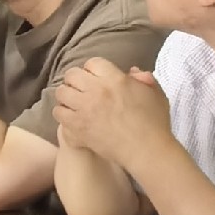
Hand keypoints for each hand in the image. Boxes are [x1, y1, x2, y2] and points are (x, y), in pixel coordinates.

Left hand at [52, 59, 171, 167]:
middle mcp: (96, 92)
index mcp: (115, 80)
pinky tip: (73, 120)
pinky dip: (64, 116)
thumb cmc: (155, 123)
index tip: (97, 78)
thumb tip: (130, 71)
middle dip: (76, 80)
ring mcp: (83, 110)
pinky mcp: (76, 128)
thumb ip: (143, 79)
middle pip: (72, 75)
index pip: (93, 63)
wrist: (147, 151)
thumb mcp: (155, 94)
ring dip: (67, 97)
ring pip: (61, 93)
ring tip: (76, 104)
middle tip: (83, 90)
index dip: (94, 70)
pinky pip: (58, 115)